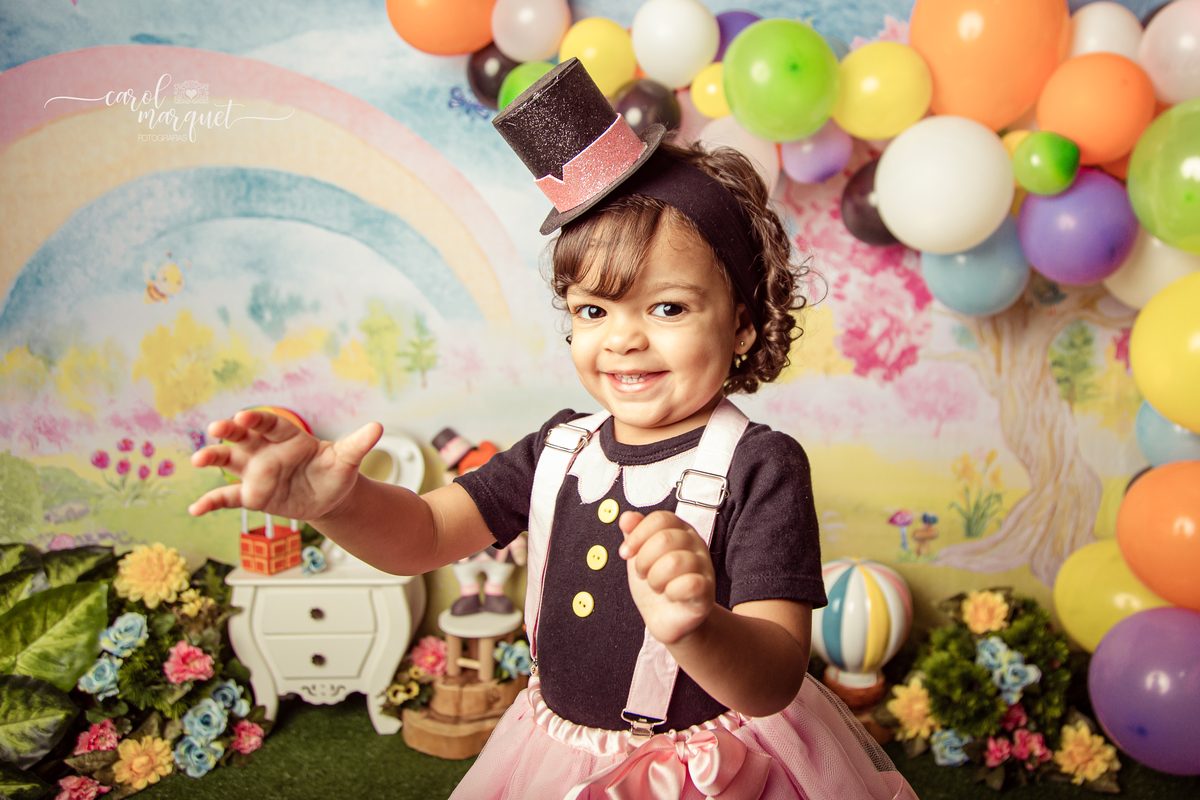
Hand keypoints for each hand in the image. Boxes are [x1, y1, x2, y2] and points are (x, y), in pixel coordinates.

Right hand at [187, 409, 381, 521]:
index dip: (258, 420)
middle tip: (215, 428)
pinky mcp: (252, 495)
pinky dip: (212, 502)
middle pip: (244, 437)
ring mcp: (256, 472)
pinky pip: (228, 497)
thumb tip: (378, 428)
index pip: (271, 425)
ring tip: (198, 459)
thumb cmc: (335, 471)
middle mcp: (267, 451)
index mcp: (290, 438)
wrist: (329, 496)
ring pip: (230, 461)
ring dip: (214, 458)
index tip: (245, 416)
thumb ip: (357, 443)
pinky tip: (195, 509)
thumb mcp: (347, 459)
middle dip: (230, 432)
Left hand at [618, 510, 715, 644]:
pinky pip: (690, 584)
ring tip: (657, 586)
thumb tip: (626, 517)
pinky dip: (671, 592)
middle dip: (643, 560)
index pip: (660, 519)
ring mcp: (704, 566)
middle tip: (643, 574)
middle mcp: (695, 544)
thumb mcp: (640, 555)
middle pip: (664, 539)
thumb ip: (634, 534)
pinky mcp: (707, 590)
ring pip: (674, 562)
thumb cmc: (658, 584)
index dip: (637, 535)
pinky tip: (670, 595)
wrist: (668, 618)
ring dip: (656, 579)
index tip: (625, 552)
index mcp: (679, 530)